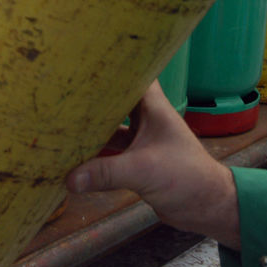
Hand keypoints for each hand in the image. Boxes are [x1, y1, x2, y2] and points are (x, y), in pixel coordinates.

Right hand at [66, 81, 241, 248]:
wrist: (206, 206)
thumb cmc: (186, 176)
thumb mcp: (143, 170)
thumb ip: (106, 173)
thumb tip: (70, 178)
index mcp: (153, 107)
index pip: (132, 74)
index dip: (112, 65)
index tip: (84, 59)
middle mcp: (146, 119)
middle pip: (114, 101)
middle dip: (91, 98)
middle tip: (61, 92)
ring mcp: (141, 141)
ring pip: (110, 128)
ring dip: (90, 129)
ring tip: (59, 124)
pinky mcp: (136, 162)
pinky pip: (110, 154)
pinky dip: (94, 156)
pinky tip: (73, 158)